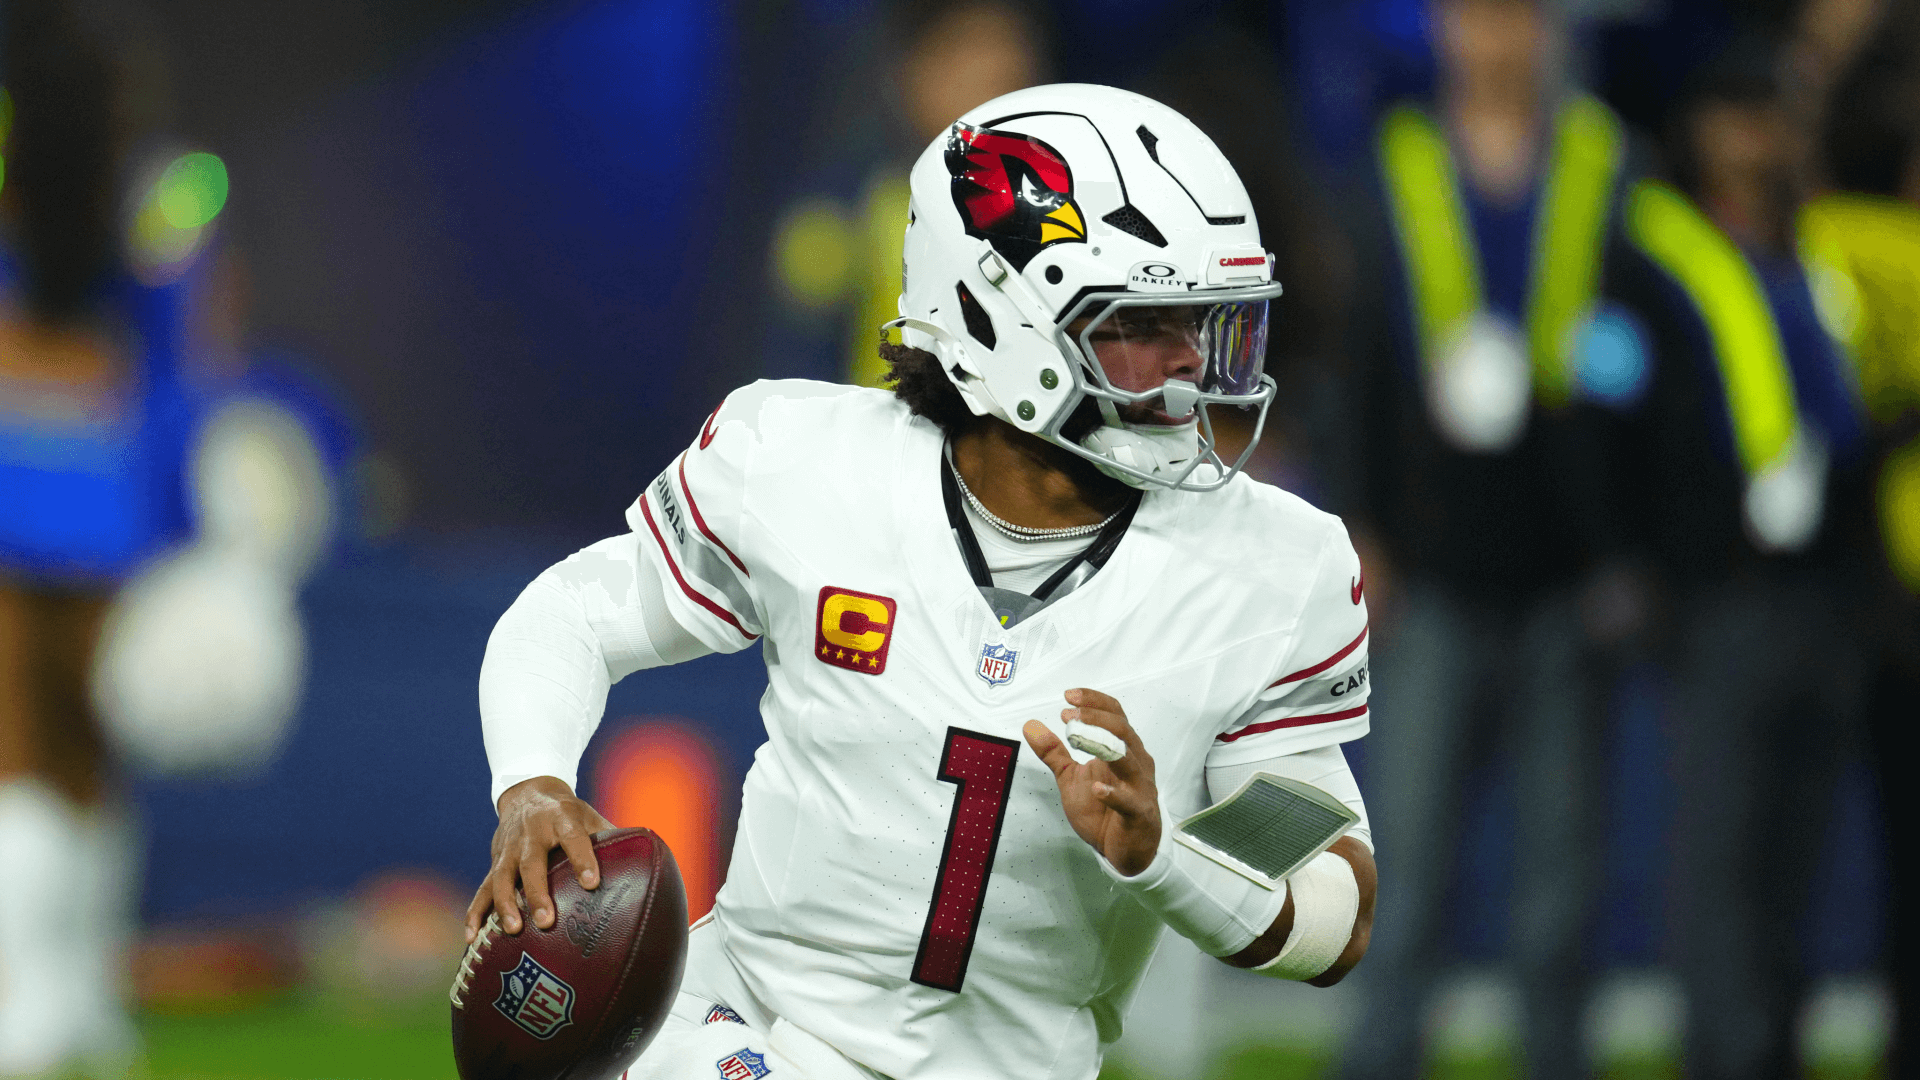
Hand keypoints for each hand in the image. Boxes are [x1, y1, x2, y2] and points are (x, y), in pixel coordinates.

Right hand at [465, 776, 613, 941]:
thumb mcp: (590, 816)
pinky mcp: (494, 864)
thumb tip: (651, 859)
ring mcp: (508, 850)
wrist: (527, 792)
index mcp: (561, 819)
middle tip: (547, 921)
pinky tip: (472, 939)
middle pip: (532, 863)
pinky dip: (475, 914)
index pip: (573, 838)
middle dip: (538, 892)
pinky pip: (481, 891)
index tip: (592, 883)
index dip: (582, 859)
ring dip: (505, 905)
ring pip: (502, 878)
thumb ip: (613, 837)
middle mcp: (531, 834)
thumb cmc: (568, 813)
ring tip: (513, 931)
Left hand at [1023, 688, 1160, 876]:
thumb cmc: (1104, 811)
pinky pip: (1129, 800)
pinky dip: (1113, 794)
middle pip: (1123, 730)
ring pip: (1129, 759)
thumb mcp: (1071, 778)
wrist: (1126, 851)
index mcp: (1122, 749)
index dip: (1093, 702)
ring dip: (1103, 744)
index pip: (1115, 715)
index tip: (1068, 696)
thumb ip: (1054, 752)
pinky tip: (1097, 789)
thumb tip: (1030, 726)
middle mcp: (1136, 762)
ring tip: (1077, 736)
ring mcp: (1140, 787)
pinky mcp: (1138, 813)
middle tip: (1069, 714)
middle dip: (1096, 717)